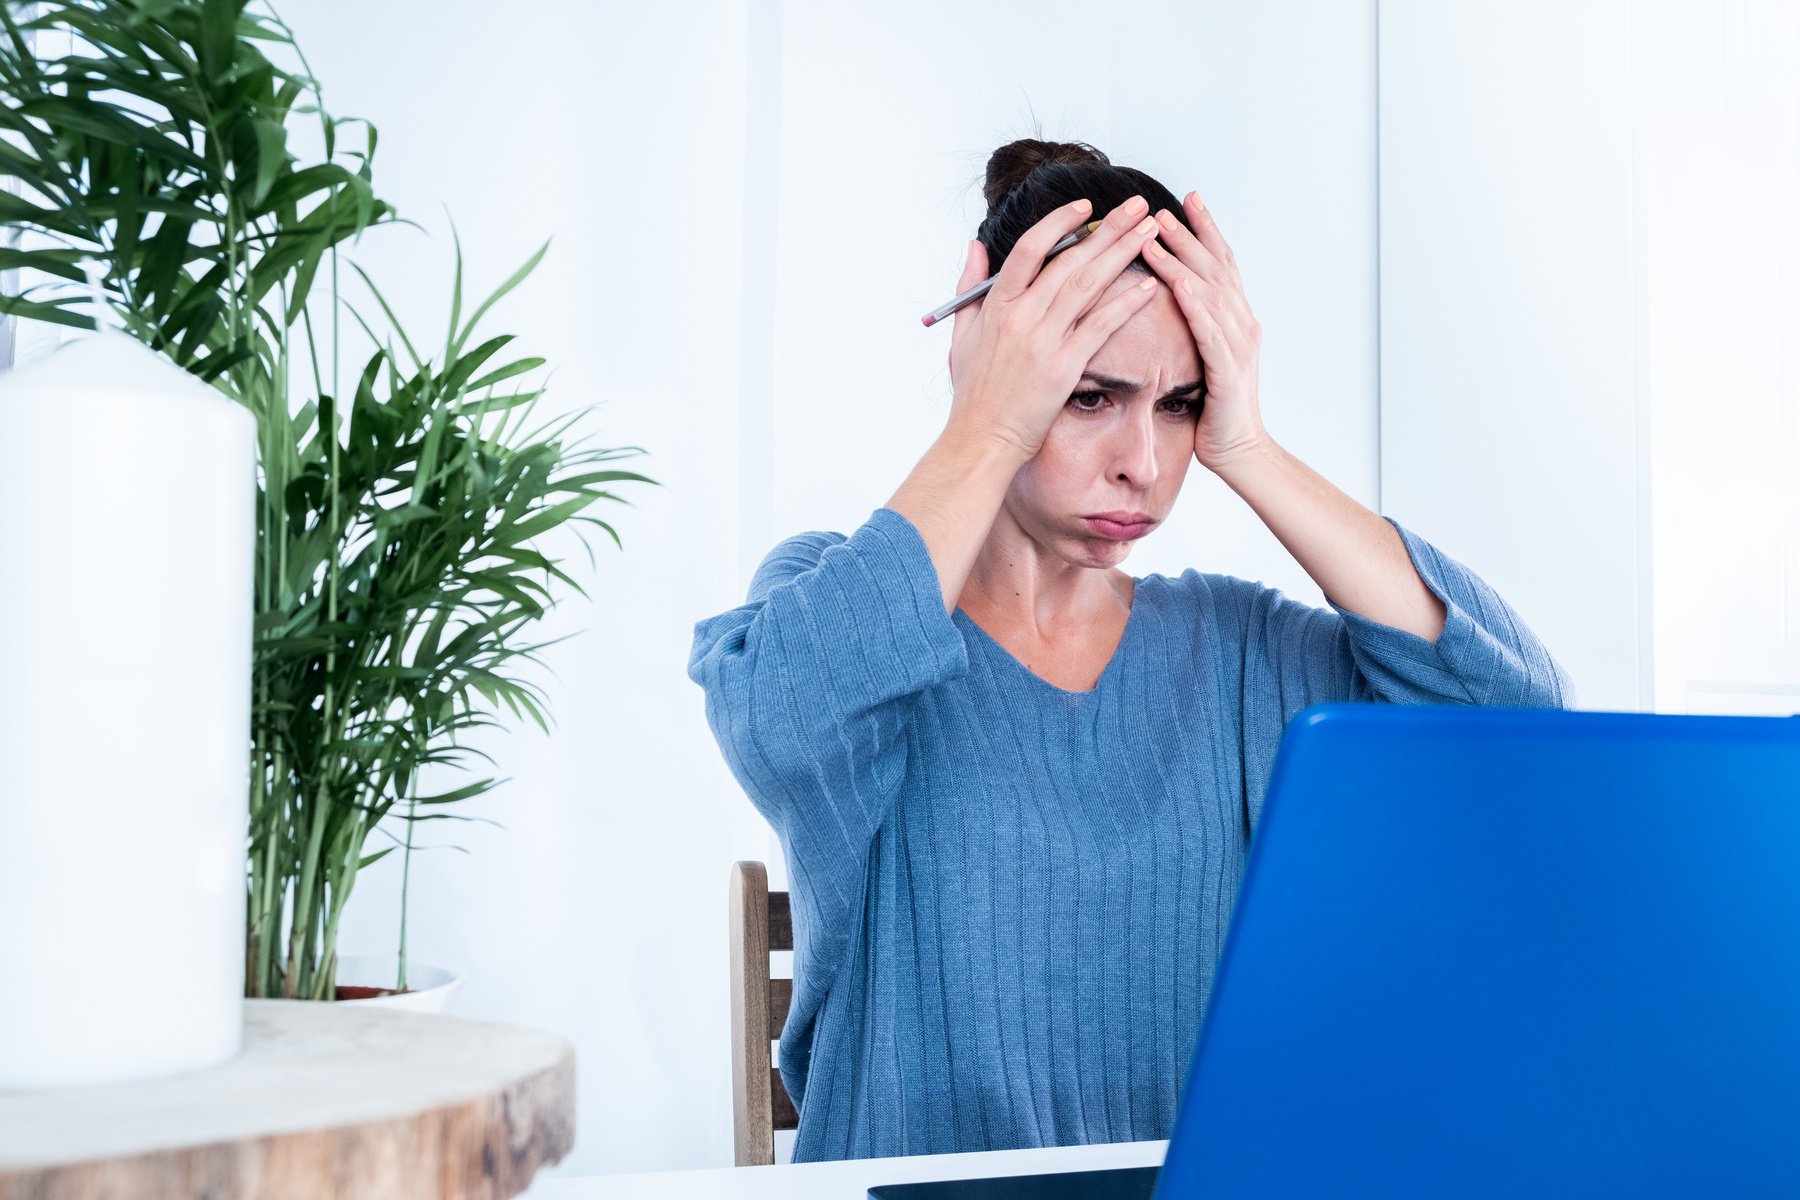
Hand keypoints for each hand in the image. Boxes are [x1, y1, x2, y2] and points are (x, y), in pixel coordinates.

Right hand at [946, 194, 1164, 459]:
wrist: (980, 440)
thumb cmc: (973, 394)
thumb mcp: (961, 334)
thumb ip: (970, 287)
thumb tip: (976, 246)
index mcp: (996, 305)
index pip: (1030, 248)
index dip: (1060, 222)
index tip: (1086, 207)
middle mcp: (1020, 316)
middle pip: (1070, 260)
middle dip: (1108, 228)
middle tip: (1137, 205)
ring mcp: (1042, 341)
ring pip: (1089, 285)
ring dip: (1123, 254)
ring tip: (1150, 232)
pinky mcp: (1063, 368)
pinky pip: (1101, 326)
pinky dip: (1126, 303)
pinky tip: (1149, 285)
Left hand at [1141, 191, 1269, 471]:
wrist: (1241, 452)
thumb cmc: (1217, 410)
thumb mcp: (1205, 359)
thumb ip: (1198, 327)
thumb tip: (1176, 299)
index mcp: (1235, 320)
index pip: (1221, 264)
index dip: (1205, 230)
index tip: (1187, 200)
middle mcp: (1242, 324)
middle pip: (1216, 267)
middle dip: (1190, 234)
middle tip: (1163, 207)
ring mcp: (1238, 344)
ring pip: (1210, 291)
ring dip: (1183, 259)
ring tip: (1157, 233)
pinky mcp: (1228, 369)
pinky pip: (1209, 330)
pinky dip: (1194, 304)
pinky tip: (1178, 284)